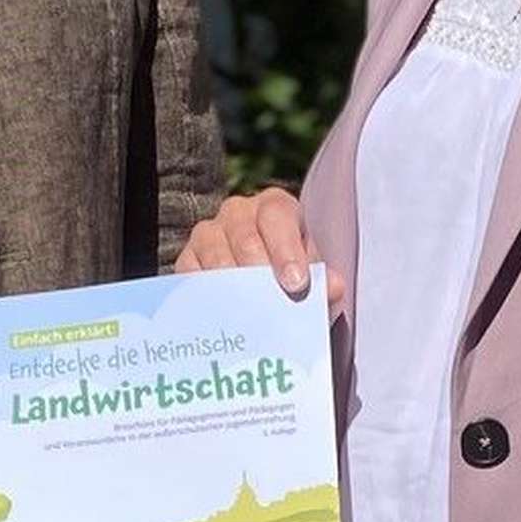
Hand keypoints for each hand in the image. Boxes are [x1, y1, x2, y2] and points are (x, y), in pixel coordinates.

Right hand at [174, 187, 345, 306]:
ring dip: (232, 284)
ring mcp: (208, 233)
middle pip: (244, 235)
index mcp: (275, 207)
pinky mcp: (187, 258)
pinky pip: (190, 272)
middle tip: (271, 301)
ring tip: (246, 312)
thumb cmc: (291, 277)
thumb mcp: (312, 278)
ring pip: (215, 253)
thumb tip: (333, 287)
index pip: (277, 215)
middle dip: (259, 270)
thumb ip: (325, 282)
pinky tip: (219, 313)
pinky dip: (205, 293)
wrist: (261, 290)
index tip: (296, 284)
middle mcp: (239, 212)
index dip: (286, 249)